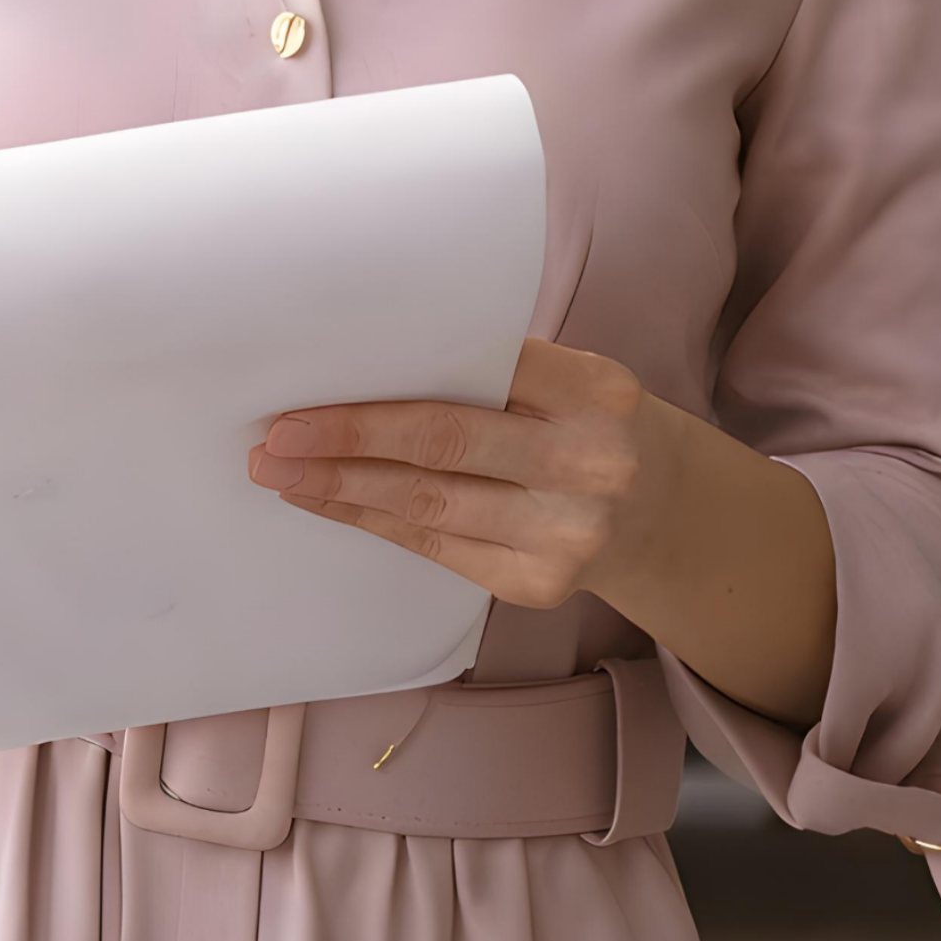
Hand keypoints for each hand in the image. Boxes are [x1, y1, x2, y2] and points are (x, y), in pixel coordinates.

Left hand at [245, 335, 843, 724]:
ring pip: (430, 506)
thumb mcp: (566, 380)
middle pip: (444, 445)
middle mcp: (588, 463)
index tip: (308, 380)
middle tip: (274, 436)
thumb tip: (361, 356)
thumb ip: (489, 368)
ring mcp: (566, 534)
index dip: (387, 387)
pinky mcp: (537, 585)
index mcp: (592, 391)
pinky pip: (436, 548)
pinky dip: (373, 522)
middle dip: (347, 440)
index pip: (475, 376)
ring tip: (279, 472)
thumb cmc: (585, 424)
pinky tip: (326, 503)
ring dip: (342, 488)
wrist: (665, 512)